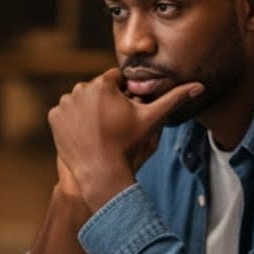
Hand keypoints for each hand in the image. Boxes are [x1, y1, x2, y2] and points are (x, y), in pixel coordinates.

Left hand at [48, 69, 202, 211]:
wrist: (101, 172)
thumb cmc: (128, 145)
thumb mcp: (152, 120)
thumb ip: (174, 99)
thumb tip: (199, 86)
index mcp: (103, 83)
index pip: (116, 81)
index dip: (123, 95)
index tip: (126, 113)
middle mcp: (80, 88)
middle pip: (97, 90)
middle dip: (105, 102)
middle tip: (114, 125)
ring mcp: (64, 103)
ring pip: (81, 100)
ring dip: (88, 110)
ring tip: (100, 131)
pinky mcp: (54, 116)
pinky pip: (66, 113)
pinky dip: (73, 121)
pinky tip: (85, 134)